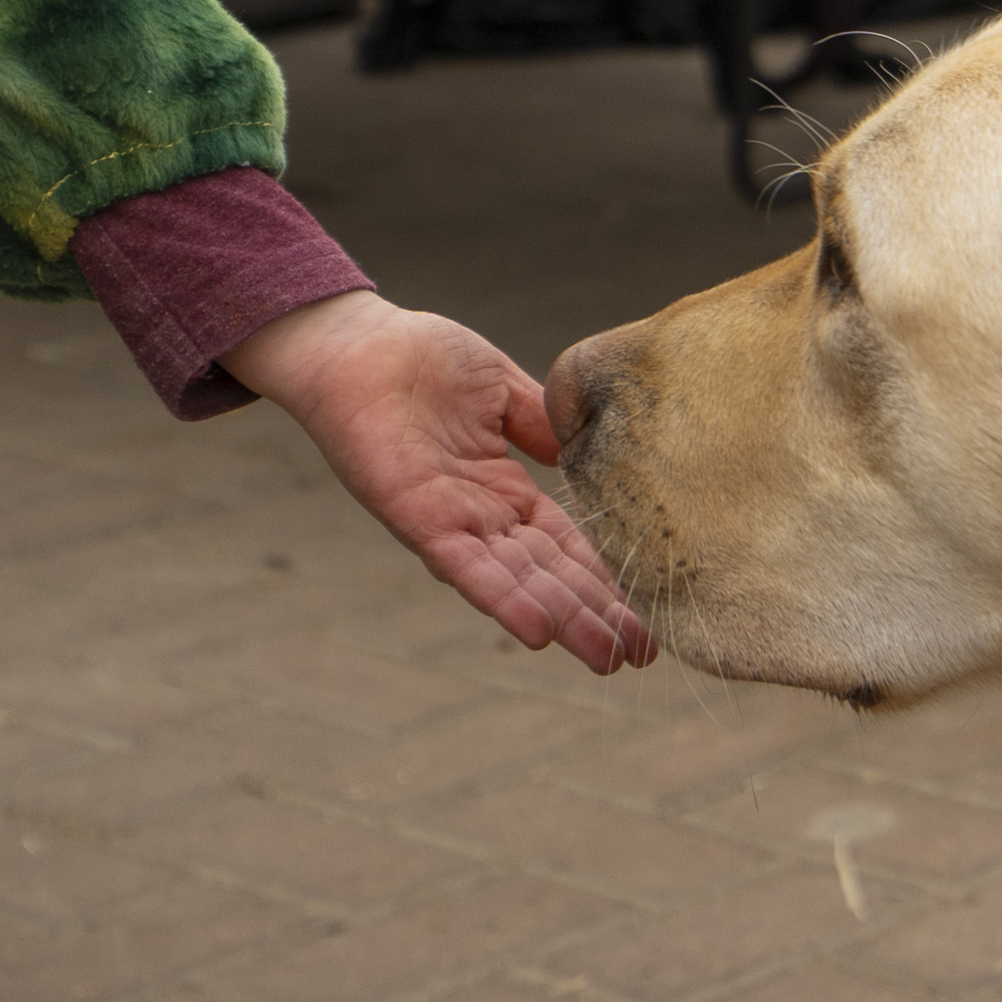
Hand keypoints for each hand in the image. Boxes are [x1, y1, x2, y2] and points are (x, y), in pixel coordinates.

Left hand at [222, 292, 654, 675]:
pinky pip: (465, 566)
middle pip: (549, 576)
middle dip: (595, 615)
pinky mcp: (418, 519)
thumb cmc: (420, 357)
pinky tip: (539, 632)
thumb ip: (541, 422)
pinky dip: (501, 599)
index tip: (644, 615)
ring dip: (563, 620)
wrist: (356, 344)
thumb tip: (586, 451)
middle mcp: (481, 517)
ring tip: (607, 657)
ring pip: (517, 581)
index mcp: (504, 489)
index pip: (564, 545)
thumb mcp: (501, 387)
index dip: (604, 579)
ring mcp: (451, 523)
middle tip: (642, 656)